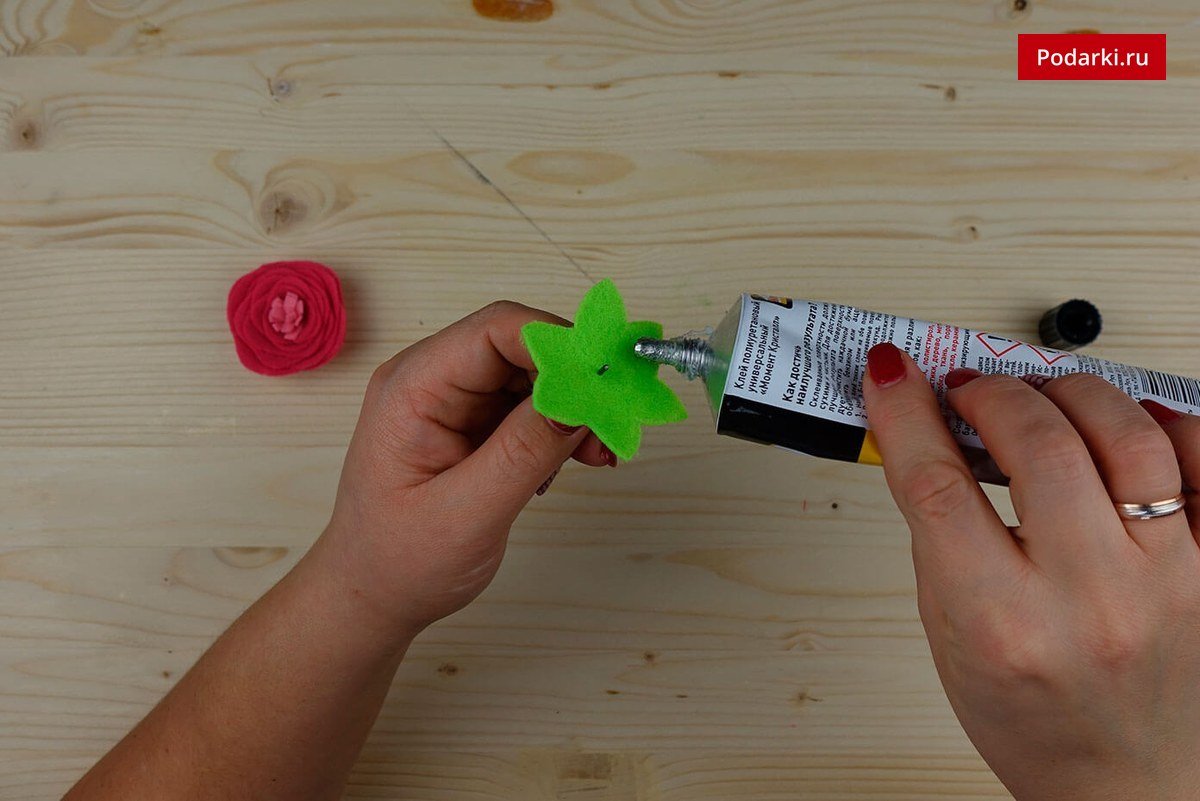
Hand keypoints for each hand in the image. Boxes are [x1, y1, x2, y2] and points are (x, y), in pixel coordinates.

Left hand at [317, 301, 612, 636]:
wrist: (373, 596)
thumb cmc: (400, 561)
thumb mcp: (467, 514)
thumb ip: (524, 453)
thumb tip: (582, 398)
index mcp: (413, 388)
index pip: (496, 330)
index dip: (560, 344)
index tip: (609, 379)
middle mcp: (433, 380)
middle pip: (522, 347)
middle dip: (576, 379)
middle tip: (614, 425)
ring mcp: (455, 400)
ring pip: (535, 375)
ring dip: (576, 407)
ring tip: (599, 454)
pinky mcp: (476, 423)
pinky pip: (533, 405)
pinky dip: (564, 427)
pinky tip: (578, 460)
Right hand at [862, 343, 1199, 800]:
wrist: (1126, 783)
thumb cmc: (1033, 722)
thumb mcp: (948, 635)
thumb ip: (939, 535)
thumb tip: (929, 438)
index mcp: (1002, 625)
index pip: (937, 484)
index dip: (904, 412)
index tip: (892, 375)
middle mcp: (1092, 599)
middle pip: (1037, 443)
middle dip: (989, 394)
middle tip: (970, 391)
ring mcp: (1169, 581)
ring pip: (1128, 434)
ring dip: (1068, 393)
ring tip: (1042, 399)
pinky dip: (1161, 423)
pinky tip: (1122, 426)